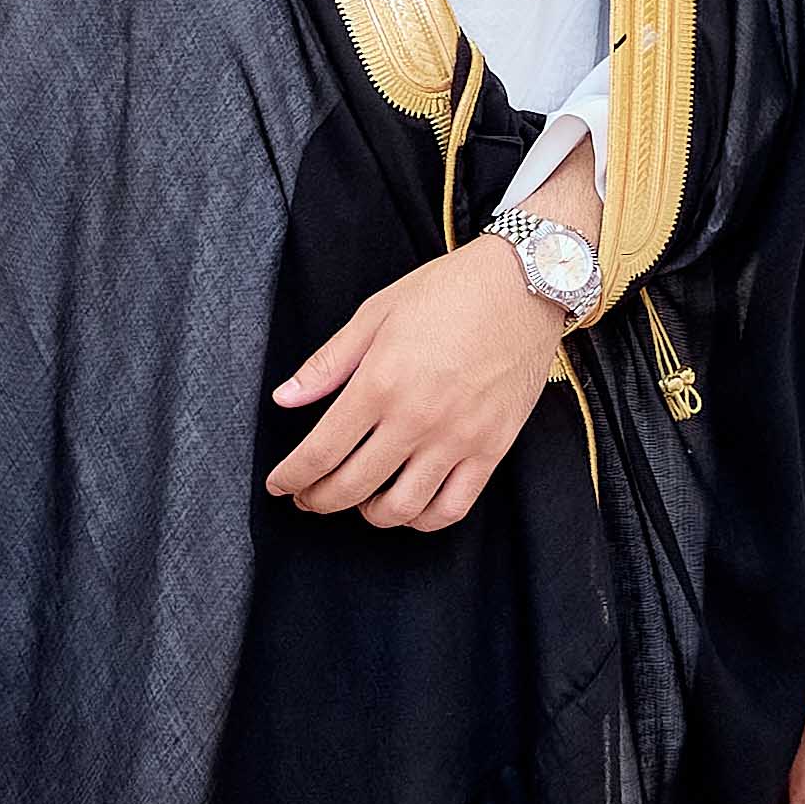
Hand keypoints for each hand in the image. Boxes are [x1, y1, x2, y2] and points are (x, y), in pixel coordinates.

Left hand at [267, 238, 566, 529]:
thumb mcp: (375, 314)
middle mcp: (416, 418)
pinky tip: (410, 507)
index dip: (291, 477)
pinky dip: (424, 520)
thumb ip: (328, 363)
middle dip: (319, 500)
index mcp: (379, 382)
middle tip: (308, 498)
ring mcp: (457, 438)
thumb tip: (285, 398)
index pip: (320, 452)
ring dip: (370, 516)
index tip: (279, 485)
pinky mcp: (492, 448)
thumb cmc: (448, 291)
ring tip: (359, 502)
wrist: (525, 284)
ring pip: (402, 508)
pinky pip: (454, 507)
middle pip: (353, 487)